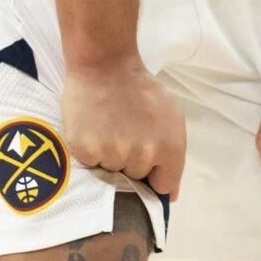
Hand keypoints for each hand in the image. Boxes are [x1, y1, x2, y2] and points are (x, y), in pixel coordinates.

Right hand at [61, 54, 186, 199]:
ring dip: (111, 157)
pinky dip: (92, 153)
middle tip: (126, 134)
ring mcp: (114, 154)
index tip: (148, 168)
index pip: (164, 187)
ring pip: (112, 173)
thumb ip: (173, 156)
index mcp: (170, 147)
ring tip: (110, 129)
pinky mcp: (87, 151)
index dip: (155, 176)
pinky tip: (95, 130)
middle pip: (136, 179)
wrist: (105, 65)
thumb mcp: (171, 118)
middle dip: (132, 163)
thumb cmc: (141, 90)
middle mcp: (143, 155)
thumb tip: (169, 194)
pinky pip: (91, 166)